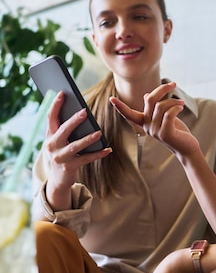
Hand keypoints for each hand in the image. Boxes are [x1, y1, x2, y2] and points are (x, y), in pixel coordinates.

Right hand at [45, 92, 110, 207]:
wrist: (58, 179)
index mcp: (49, 136)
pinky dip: (98, 154)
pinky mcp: (70, 167)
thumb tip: (80, 112)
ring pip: (75, 146)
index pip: (51, 118)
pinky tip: (108, 149)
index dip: (56, 105)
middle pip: (63, 130)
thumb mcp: (59, 141)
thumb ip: (65, 129)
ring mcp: (60, 157)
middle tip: (85, 111)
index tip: (63, 93)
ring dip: (88, 139)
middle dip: (74, 121)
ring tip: (99, 132)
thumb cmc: (62, 154)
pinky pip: (86, 159)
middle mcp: (52, 146)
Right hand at [110, 81, 200, 158]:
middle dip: (162, 89)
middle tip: (173, 84)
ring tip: (181, 103)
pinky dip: (176, 107)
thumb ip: (154, 108)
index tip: (111, 99)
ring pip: (161, 106)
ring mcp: (155, 131)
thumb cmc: (176, 131)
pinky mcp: (165, 134)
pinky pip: (169, 113)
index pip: (129, 114)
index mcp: (144, 122)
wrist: (187, 148)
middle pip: (150, 100)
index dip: (120, 107)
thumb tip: (146, 95)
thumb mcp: (164, 117)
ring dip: (173, 101)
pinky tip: (181, 107)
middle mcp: (147, 127)